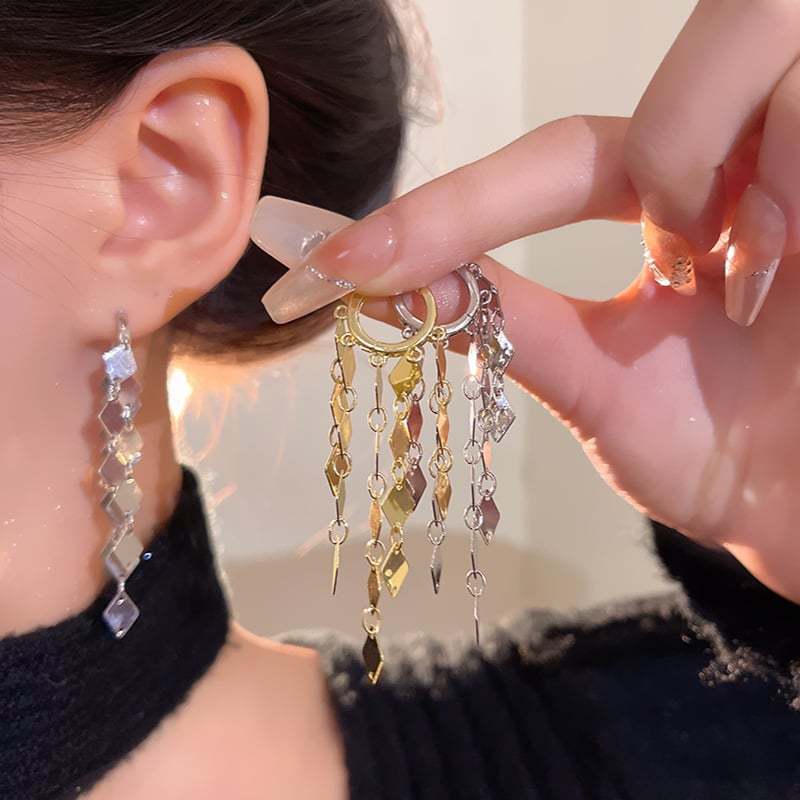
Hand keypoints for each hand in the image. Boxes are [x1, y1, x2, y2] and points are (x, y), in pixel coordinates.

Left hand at [257, 1, 799, 601]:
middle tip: (650, 250)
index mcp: (664, 210)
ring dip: (700, 166)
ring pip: (747, 44)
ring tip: (728, 281)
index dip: (439, 213)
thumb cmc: (718, 453)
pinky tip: (772, 282)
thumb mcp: (596, 385)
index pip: (542, 166)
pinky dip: (778, 195)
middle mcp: (731, 165)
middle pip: (652, 65)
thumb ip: (505, 323)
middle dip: (610, 158)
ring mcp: (798, 161)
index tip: (326, 262)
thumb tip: (385, 289)